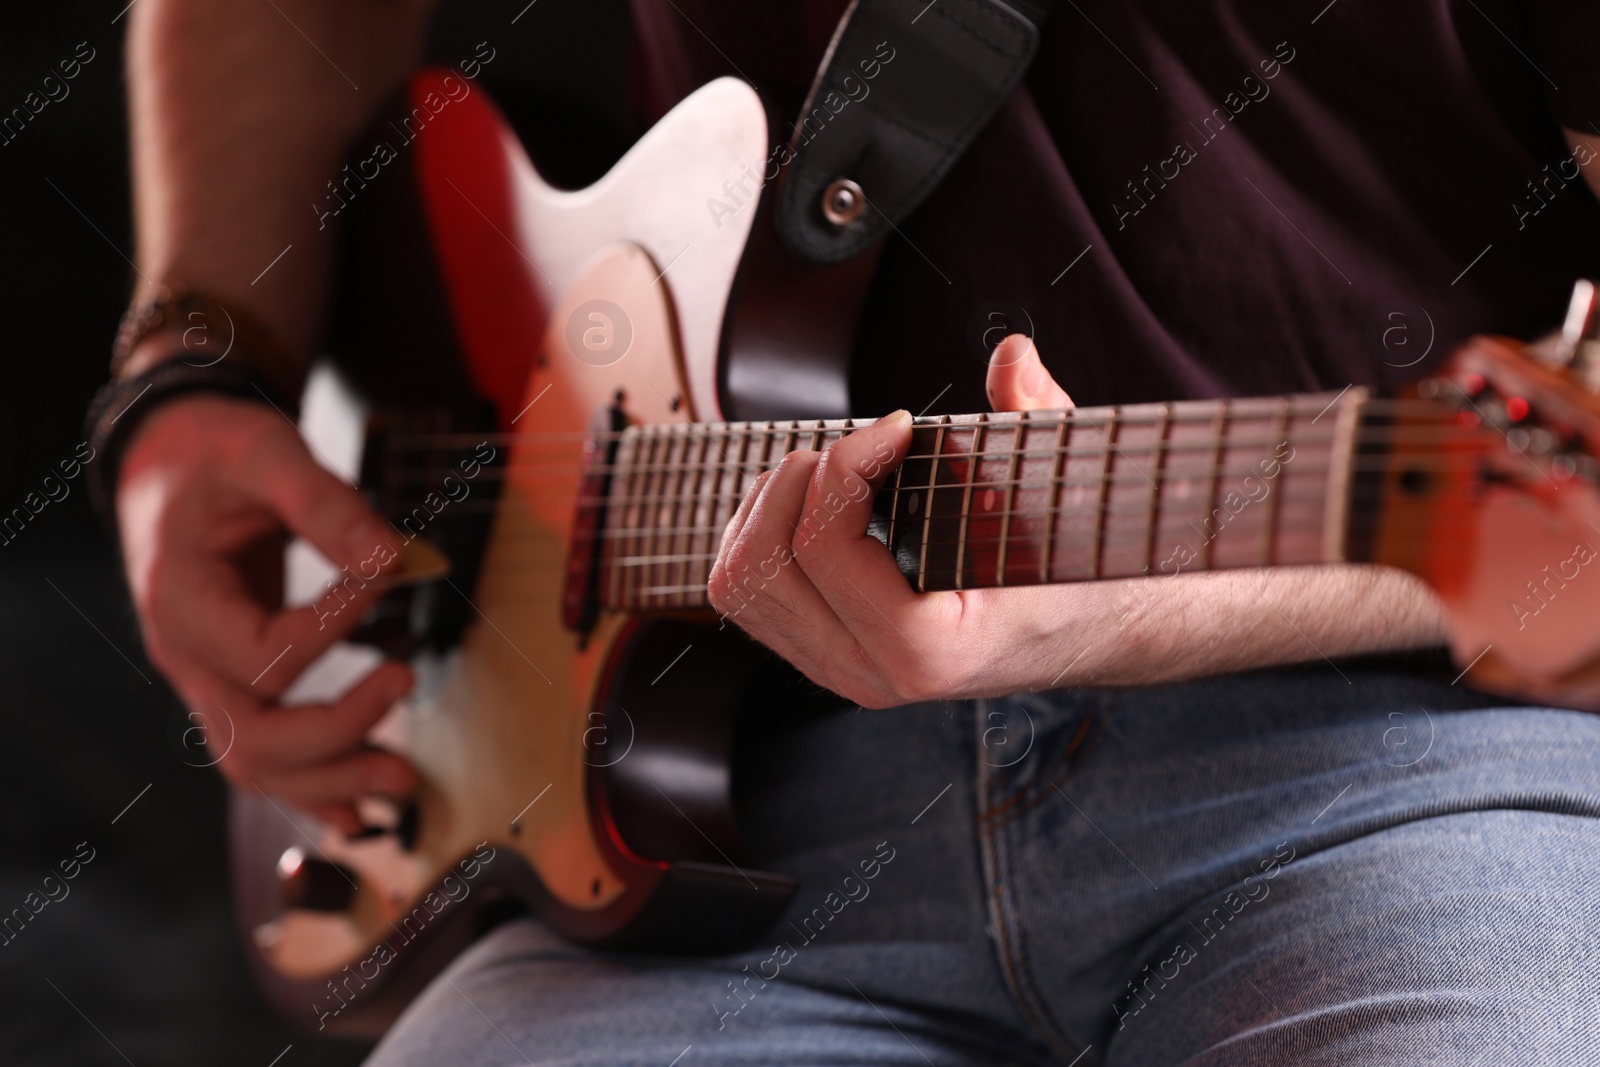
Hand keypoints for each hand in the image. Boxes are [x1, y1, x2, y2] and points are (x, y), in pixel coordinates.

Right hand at [118, 393, 414, 832]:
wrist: (170, 462)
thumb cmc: (214, 455)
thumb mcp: (264, 451)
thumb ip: (323, 502)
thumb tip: (391, 557)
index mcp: (181, 601)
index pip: (265, 653)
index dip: (335, 626)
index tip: (388, 574)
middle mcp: (186, 657)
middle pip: (255, 737)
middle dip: (338, 735)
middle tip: (408, 688)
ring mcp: (206, 681)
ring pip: (257, 764)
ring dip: (331, 782)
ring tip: (402, 781)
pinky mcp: (232, 686)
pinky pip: (263, 755)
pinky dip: (310, 789)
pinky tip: (357, 816)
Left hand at [708, 335, 1453, 706]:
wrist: (1103, 629)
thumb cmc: (1087, 556)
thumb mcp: (1071, 485)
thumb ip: (1037, 418)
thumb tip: (1009, 355)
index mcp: (932, 650)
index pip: (824, 549)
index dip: (845, 462)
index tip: (901, 420)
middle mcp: (877, 676)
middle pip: (758, 569)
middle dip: (794, 483)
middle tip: (860, 446)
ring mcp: (846, 674)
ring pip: (738, 586)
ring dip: (766, 508)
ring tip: (832, 468)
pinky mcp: (831, 657)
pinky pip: (752, 597)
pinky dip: (763, 534)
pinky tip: (818, 498)